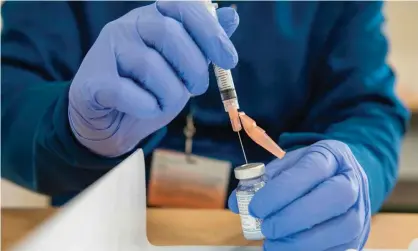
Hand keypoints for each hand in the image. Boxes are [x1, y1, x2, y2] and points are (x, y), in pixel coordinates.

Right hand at [69, 2, 238, 156]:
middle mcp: (127, 26)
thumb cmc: (149, 91)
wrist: (110, 122)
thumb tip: (231, 15)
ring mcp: (106, 49)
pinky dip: (145, 108)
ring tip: (163, 103)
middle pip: (170, 34)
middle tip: (195, 89)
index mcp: (152, 18)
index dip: (211, 32)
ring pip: (152, 67)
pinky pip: (128, 93)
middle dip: (193, 69)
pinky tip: (142, 109)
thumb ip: (203, 44)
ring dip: (169, 96)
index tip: (229, 61)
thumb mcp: (182, 68)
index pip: (184, 6)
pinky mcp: (91, 80)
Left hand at [228, 140, 370, 250]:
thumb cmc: (310, 172)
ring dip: (303, 241)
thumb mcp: (287, 165)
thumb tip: (236, 203)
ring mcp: (360, 208)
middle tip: (266, 228)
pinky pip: (341, 248)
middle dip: (294, 217)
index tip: (256, 207)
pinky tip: (289, 249)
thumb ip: (262, 180)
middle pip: (332, 198)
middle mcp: (352, 180)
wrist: (343, 177)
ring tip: (274, 245)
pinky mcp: (359, 234)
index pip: (310, 170)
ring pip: (341, 228)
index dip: (281, 191)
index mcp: (331, 156)